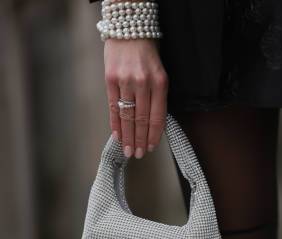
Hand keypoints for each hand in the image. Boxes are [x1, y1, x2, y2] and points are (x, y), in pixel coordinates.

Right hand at [104, 39, 167, 158]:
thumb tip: (154, 124)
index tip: (151, 147)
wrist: (129, 30)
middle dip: (140, 140)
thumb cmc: (148, 54)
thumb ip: (158, 96)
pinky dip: (115, 123)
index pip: (157, 117)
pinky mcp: (110, 79)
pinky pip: (113, 106)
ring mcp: (125, 81)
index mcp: (160, 83)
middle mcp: (143, 83)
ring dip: (127, 136)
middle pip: (141, 119)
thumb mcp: (161, 73)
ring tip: (128, 150)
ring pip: (127, 116)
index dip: (154, 135)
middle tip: (138, 154)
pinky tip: (117, 135)